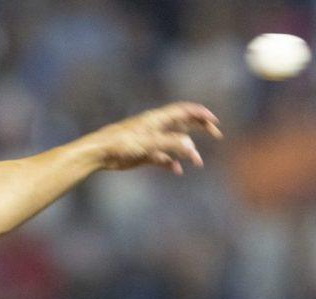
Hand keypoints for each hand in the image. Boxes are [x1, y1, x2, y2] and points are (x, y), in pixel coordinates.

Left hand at [89, 102, 222, 175]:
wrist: (99, 154)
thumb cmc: (121, 143)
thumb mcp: (148, 143)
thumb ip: (170, 144)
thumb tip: (191, 147)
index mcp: (157, 119)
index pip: (184, 111)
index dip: (200, 113)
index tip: (214, 120)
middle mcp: (156, 128)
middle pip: (183, 124)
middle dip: (200, 128)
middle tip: (216, 134)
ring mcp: (150, 141)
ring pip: (174, 144)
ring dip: (187, 151)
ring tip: (197, 162)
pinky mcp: (144, 154)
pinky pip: (162, 158)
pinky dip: (171, 163)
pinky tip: (176, 170)